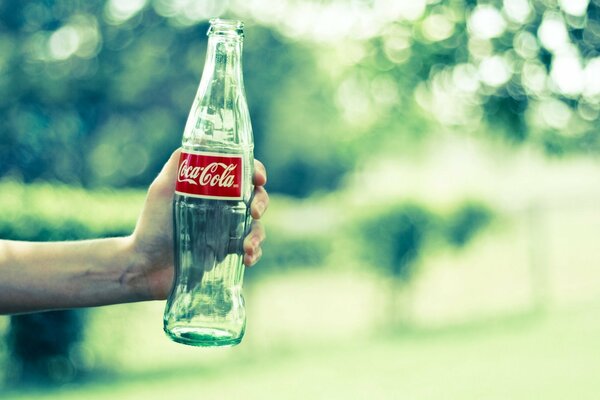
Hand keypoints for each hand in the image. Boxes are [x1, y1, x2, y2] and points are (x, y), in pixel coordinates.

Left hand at [129, 149, 268, 299]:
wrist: (145, 267)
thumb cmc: (152, 226)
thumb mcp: (161, 190)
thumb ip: (177, 166)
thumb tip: (198, 141)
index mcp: (211, 189)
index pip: (242, 174)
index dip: (257, 172)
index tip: (259, 179)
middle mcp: (222, 207)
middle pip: (256, 197)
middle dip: (262, 202)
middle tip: (254, 212)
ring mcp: (226, 230)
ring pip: (256, 226)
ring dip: (258, 234)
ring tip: (247, 247)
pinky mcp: (226, 253)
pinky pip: (250, 250)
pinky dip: (254, 253)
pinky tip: (247, 259)